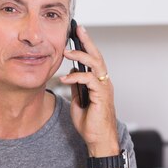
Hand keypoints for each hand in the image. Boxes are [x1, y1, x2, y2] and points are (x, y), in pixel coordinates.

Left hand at [60, 23, 119, 156]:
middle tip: (77, 29)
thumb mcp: (78, 101)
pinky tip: (64, 79)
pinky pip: (89, 80)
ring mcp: (104, 88)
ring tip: (66, 52)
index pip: (93, 59)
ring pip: (96, 64)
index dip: (86, 46)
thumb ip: (76, 87)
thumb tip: (71, 74)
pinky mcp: (101, 95)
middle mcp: (104, 82)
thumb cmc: (90, 123)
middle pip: (97, 56)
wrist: (97, 139)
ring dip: (80, 56)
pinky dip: (75, 77)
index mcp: (99, 82)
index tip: (77, 33)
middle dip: (87, 41)